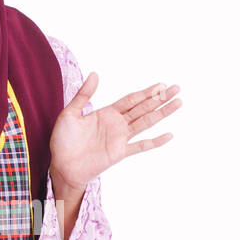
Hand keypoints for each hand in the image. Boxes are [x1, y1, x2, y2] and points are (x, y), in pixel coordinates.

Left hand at [48, 73, 181, 194]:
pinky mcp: (119, 153)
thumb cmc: (63, 140)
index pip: (131, 100)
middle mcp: (116, 124)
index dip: (146, 92)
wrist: (61, 165)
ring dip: (162, 113)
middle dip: (160, 98)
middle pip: (143, 108)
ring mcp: (120, 139)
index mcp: (106, 113)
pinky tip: (169, 135)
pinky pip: (141, 146)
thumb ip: (83, 95)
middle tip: (177, 88)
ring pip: (146, 122)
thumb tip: (94, 74)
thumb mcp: (70, 113)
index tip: (161, 84)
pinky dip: (155, 142)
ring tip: (178, 103)